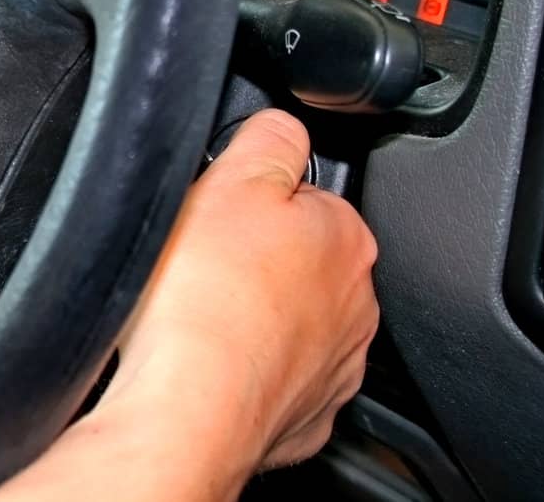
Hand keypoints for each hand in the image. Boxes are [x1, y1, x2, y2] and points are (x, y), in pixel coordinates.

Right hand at [111, 108, 379, 467]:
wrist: (189, 406)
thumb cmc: (204, 300)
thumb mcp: (231, 177)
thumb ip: (269, 137)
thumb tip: (284, 124)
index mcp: (344, 236)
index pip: (306, 196)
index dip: (252, 197)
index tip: (216, 211)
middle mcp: (354, 305)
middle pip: (300, 261)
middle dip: (255, 258)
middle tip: (200, 262)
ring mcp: (333, 368)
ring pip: (292, 323)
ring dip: (253, 315)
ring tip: (200, 314)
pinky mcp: (304, 419)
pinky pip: (275, 381)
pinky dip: (247, 372)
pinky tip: (212, 363)